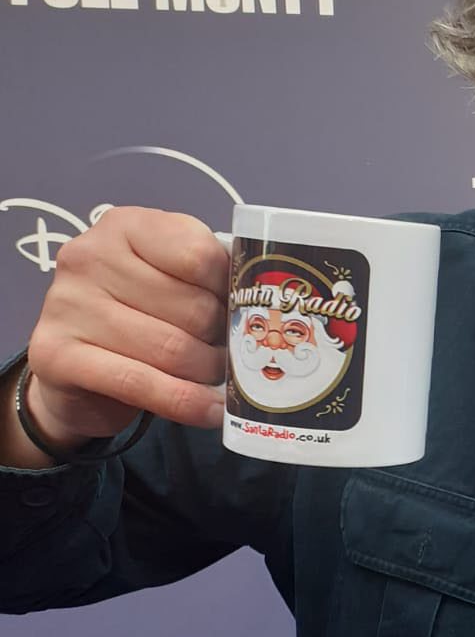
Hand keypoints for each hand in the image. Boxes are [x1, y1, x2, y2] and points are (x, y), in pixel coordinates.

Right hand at [23, 207, 228, 447]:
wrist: (72, 367)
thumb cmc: (136, 314)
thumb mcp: (169, 279)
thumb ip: (205, 279)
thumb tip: (256, 310)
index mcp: (124, 226)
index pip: (201, 255)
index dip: (230, 292)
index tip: (240, 312)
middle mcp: (88, 256)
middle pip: (192, 307)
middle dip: (222, 339)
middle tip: (231, 355)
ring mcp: (66, 304)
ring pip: (171, 349)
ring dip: (208, 373)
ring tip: (221, 381)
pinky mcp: (56, 355)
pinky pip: (140, 384)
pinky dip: (185, 402)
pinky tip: (209, 411)